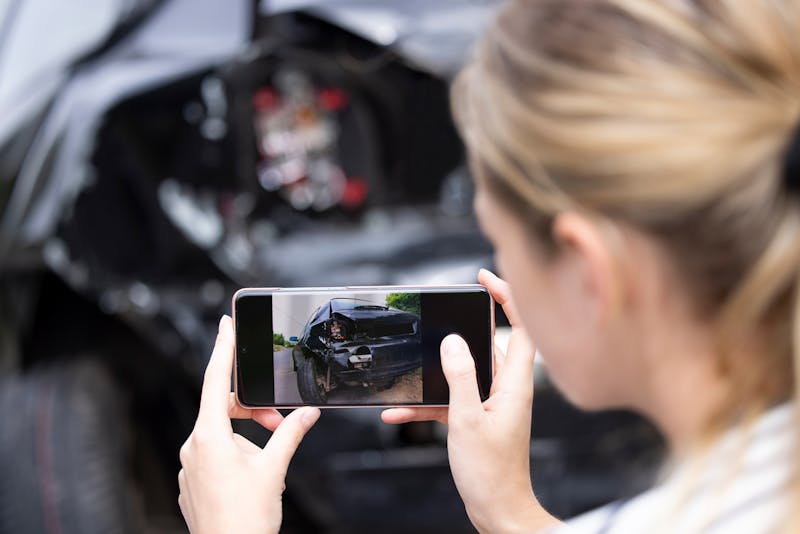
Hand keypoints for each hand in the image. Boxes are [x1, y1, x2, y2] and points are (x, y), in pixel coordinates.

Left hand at [178, 316, 319, 533]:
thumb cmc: (245, 521)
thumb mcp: (275, 470)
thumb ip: (291, 434)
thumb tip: (307, 412)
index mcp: (209, 436)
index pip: (215, 380)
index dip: (222, 349)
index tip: (224, 325)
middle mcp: (193, 447)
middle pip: (222, 408)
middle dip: (253, 408)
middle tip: (279, 420)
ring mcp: (190, 466)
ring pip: (221, 433)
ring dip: (248, 435)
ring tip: (269, 460)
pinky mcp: (192, 482)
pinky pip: (214, 454)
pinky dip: (236, 452)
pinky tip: (253, 474)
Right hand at [382, 269, 559, 532]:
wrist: (498, 510)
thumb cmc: (491, 472)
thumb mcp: (467, 419)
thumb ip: (460, 376)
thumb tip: (452, 340)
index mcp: (514, 383)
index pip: (521, 327)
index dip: (508, 296)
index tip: (484, 278)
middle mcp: (507, 389)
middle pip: (491, 343)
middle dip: (466, 325)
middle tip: (445, 308)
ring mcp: (493, 404)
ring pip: (466, 372)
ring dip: (439, 369)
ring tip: (414, 362)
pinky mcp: (478, 419)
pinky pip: (451, 400)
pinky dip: (428, 402)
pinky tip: (399, 412)